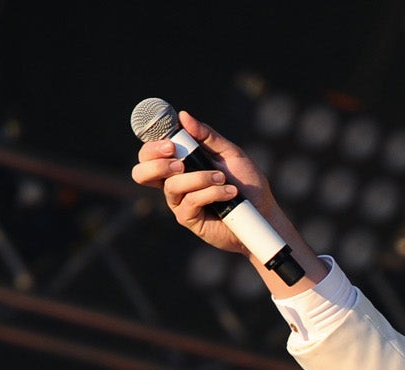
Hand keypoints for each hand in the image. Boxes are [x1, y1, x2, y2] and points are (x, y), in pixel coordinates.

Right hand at [131, 111, 315, 290]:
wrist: (262, 213)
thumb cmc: (246, 183)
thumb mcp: (230, 153)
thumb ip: (207, 136)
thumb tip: (183, 116)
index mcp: (178, 163)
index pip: (150, 153)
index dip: (151, 145)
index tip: (170, 141)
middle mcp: (173, 182)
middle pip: (142, 172)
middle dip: (157, 161)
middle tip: (178, 157)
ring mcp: (179, 202)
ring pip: (172, 185)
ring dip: (199, 177)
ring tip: (222, 178)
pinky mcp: (188, 219)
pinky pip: (190, 201)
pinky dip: (211, 192)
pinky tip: (230, 192)